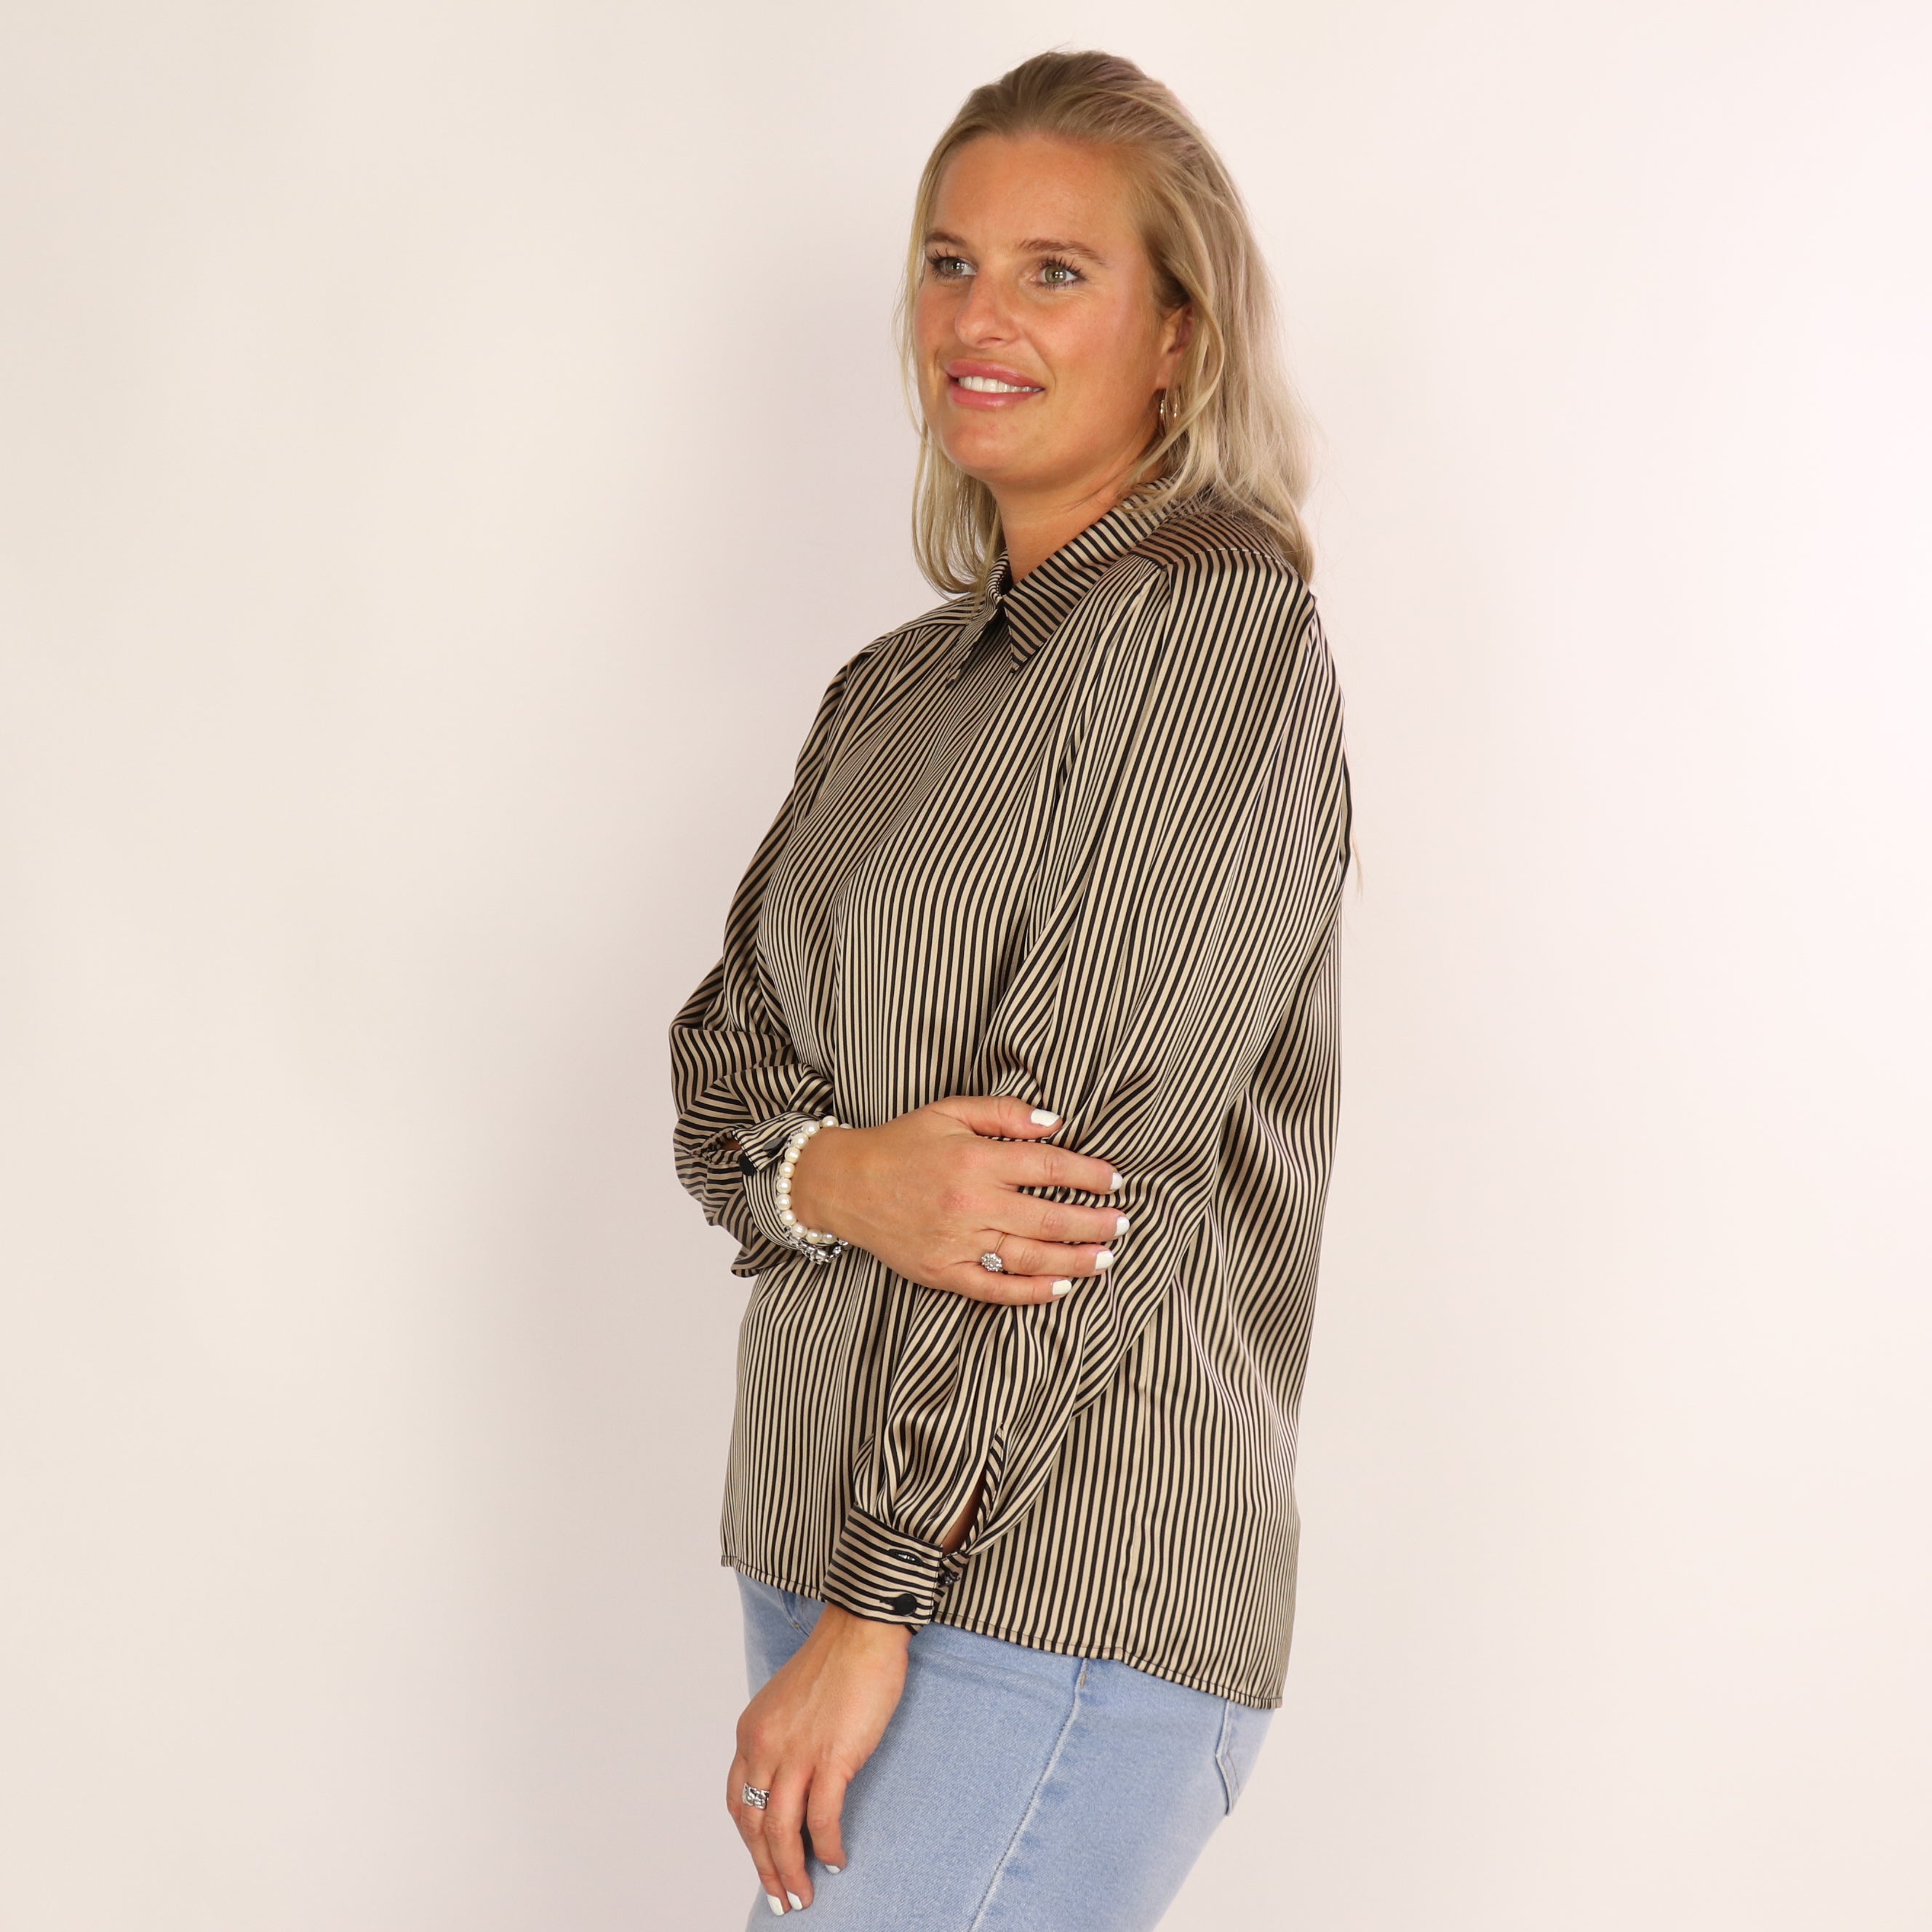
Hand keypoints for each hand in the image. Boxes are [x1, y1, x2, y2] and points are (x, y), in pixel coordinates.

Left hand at [727, 1605, 909, 1914]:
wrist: (862, 1631)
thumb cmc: (835, 1662)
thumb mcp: (787, 1703)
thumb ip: (781, 1741)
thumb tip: (792, 1784)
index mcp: (751, 1732)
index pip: (737, 1801)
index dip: (749, 1841)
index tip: (764, 1864)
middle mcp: (764, 1745)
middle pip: (754, 1825)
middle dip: (766, 1870)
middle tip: (782, 1899)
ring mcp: (796, 1753)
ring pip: (782, 1832)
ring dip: (791, 1872)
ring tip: (804, 1896)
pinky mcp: (832, 1758)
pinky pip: (822, 1819)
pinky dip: (827, 1847)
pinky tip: (837, 1860)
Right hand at [787, 1096, 1127, 1304]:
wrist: (845, 1183)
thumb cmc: (902, 1144)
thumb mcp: (950, 1112)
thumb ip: (1004, 1114)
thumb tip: (1056, 1122)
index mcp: (977, 1160)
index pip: (1050, 1166)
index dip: (1090, 1174)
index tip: (1115, 1180)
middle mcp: (971, 1203)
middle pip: (1050, 1216)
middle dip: (1095, 1222)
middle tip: (1124, 1224)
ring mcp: (957, 1243)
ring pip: (1030, 1257)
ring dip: (1076, 1259)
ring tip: (1107, 1259)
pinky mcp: (942, 1272)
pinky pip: (995, 1289)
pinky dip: (1031, 1291)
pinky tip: (1061, 1288)